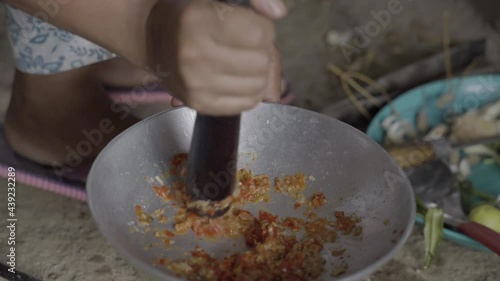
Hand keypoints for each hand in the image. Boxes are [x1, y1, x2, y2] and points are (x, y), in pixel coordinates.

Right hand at [148, 0, 285, 114]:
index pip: (260, 33)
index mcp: (197, 20)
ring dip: (258, 72)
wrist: (153, 38)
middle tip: (247, 45)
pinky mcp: (198, 103)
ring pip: (257, 85)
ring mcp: (194, 83)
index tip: (251, 25)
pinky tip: (239, 78)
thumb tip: (279, 13)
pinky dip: (250, 91)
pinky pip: (246, 104)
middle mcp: (192, 54)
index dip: (263, 27)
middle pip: (261, 61)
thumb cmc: (191, 12)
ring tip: (243, 61)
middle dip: (262, 51)